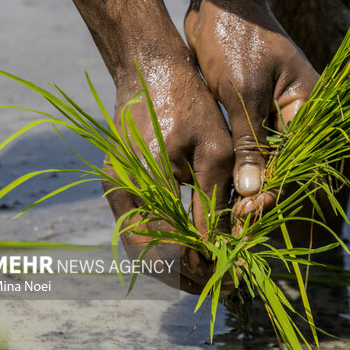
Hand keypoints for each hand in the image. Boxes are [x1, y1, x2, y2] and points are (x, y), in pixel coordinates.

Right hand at [102, 56, 233, 294]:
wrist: (148, 67)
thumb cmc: (188, 101)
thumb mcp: (214, 150)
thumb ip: (215, 201)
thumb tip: (225, 246)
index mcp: (142, 183)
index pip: (171, 248)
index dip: (203, 266)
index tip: (234, 275)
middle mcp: (121, 192)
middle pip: (152, 257)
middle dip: (190, 274)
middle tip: (225, 282)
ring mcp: (115, 189)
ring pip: (145, 247)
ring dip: (178, 264)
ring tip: (212, 270)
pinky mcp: (119, 184)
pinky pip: (142, 228)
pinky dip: (167, 243)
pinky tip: (194, 246)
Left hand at [185, 0, 318, 218]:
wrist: (219, 3)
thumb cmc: (234, 37)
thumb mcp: (242, 91)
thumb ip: (249, 142)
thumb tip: (253, 194)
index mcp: (310, 106)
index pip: (301, 162)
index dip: (276, 191)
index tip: (247, 212)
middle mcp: (300, 116)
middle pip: (289, 169)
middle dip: (265, 198)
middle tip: (236, 226)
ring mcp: (279, 116)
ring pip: (272, 166)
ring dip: (253, 191)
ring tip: (229, 219)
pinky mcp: (258, 116)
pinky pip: (256, 153)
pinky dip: (243, 173)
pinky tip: (227, 194)